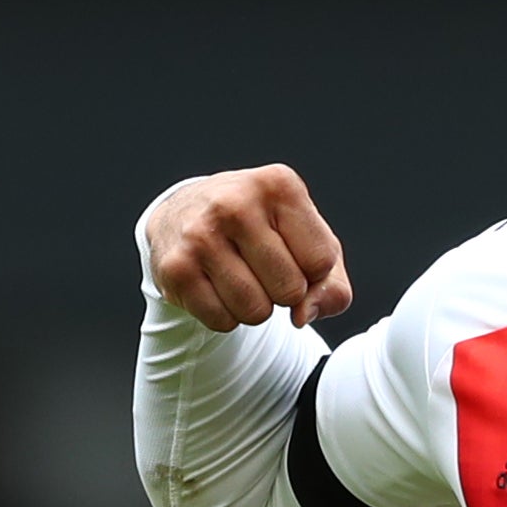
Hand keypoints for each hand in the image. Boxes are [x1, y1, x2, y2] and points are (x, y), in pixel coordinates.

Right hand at [141, 165, 353, 333]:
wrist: (184, 213)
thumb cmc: (260, 228)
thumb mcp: (307, 239)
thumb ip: (331, 284)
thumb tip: (302, 316)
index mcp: (278, 185)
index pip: (321, 261)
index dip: (313, 272)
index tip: (292, 254)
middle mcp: (235, 203)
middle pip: (290, 290)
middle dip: (284, 293)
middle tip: (262, 268)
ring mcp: (200, 235)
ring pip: (256, 311)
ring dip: (255, 308)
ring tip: (240, 277)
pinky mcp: (175, 267)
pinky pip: (222, 321)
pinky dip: (226, 316)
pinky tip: (215, 285)